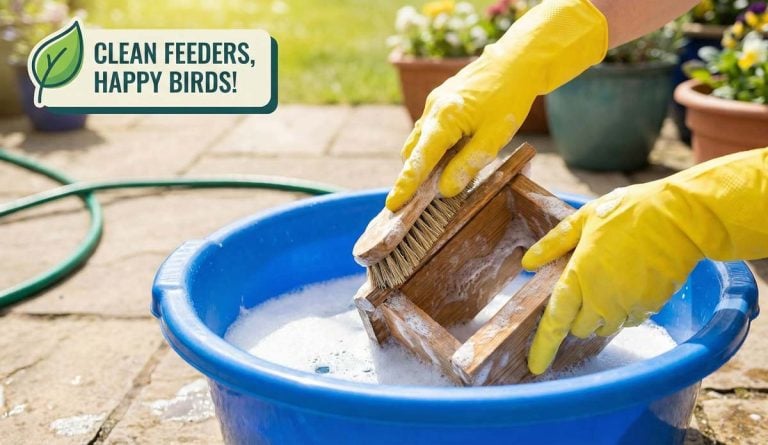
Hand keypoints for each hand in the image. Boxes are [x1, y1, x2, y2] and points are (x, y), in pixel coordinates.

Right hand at [385, 0, 607, 210]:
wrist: (515, 61)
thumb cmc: (508, 98)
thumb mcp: (494, 137)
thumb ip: (468, 164)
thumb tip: (445, 190)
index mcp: (444, 119)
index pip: (419, 160)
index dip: (406, 184)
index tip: (393, 204)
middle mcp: (432, 110)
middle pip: (412, 152)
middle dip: (412, 176)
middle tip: (417, 202)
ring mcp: (433, 104)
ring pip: (419, 141)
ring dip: (424, 162)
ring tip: (439, 181)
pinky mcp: (440, 102)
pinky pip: (429, 130)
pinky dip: (434, 148)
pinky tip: (452, 156)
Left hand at [523, 148, 767, 374]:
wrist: (680, 219)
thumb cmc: (628, 213)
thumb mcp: (583, 219)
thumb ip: (553, 244)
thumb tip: (528, 264)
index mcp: (579, 277)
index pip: (555, 322)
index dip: (543, 347)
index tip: (536, 365)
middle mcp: (601, 300)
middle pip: (579, 328)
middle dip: (576, 315)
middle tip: (583, 284)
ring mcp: (627, 306)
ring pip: (604, 327)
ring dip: (600, 314)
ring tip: (609, 279)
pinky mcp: (650, 308)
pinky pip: (629, 320)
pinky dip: (624, 310)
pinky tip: (629, 284)